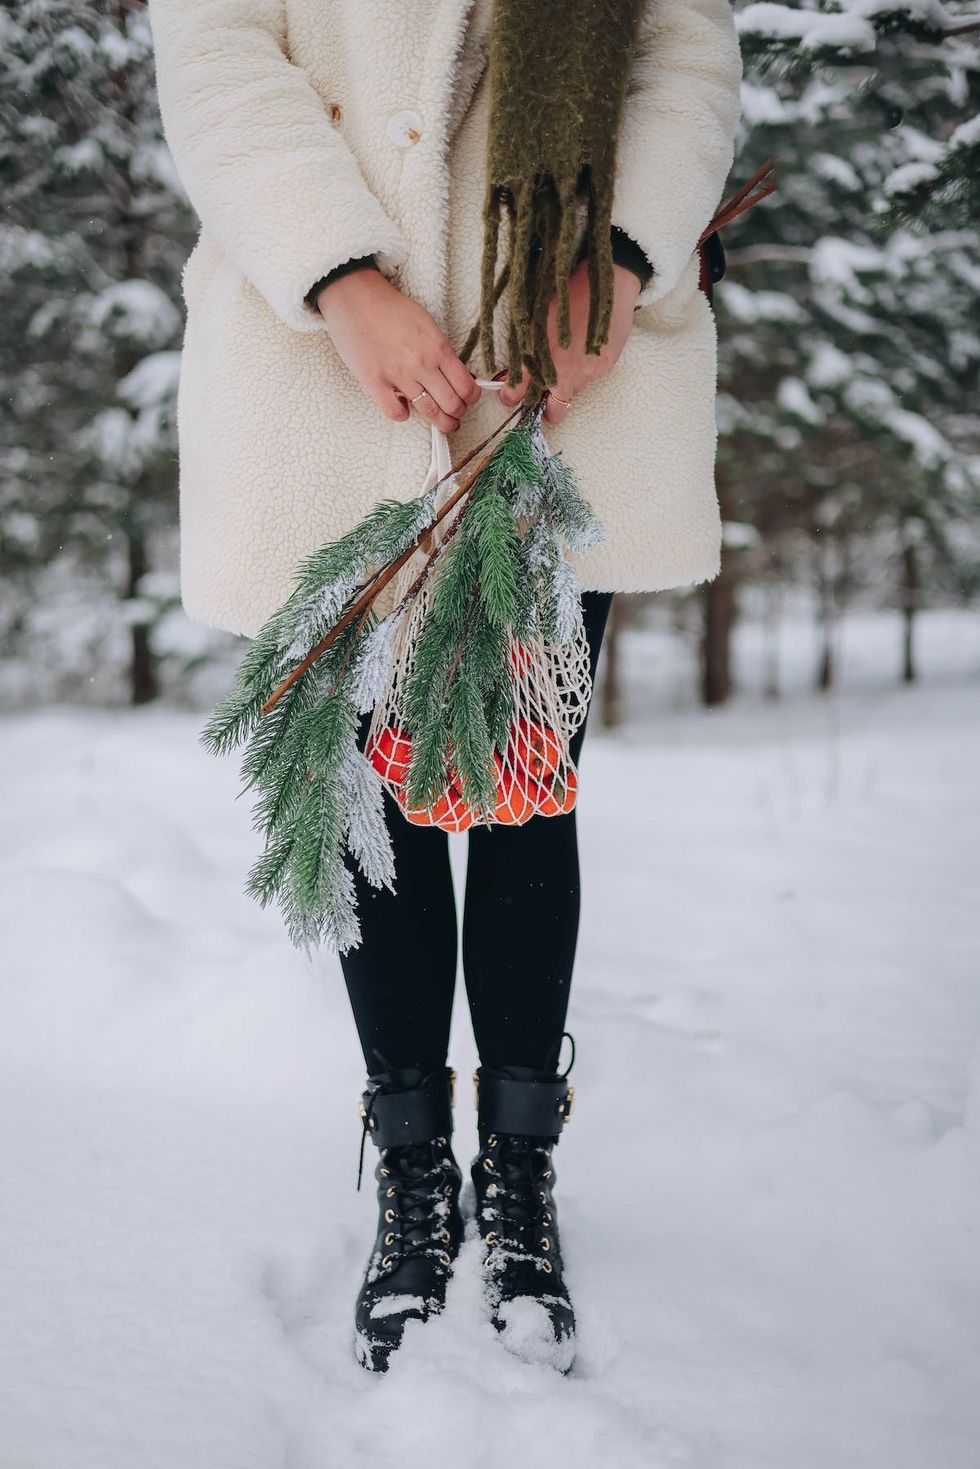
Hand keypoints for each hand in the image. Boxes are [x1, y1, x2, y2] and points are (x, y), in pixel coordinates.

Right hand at [315, 268, 480, 433]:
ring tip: (441, 422)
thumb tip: (454, 374)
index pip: (466, 386)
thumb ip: (440, 350)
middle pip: (452, 404)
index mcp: (438, 347)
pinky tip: (403, 408)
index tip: (468, 400)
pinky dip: (403, 415)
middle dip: (457, 414)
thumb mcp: (426, 323)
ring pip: (429, 412)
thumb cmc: (390, 309)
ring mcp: (398, 375)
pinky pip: (396, 412)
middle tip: (455, 415)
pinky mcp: (375, 382)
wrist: (355, 298)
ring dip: (439, 422)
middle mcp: (421, 363)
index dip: (471, 398)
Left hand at [498, 262, 641, 425]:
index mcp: (540, 357)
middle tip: (545, 395)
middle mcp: (564, 371)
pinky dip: (585, 368)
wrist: (606, 280)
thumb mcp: (536, 318)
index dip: (514, 398)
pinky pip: (590, 377)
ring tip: (569, 358)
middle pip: (554, 412)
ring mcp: (587, 372)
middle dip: (548, 408)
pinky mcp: (605, 366)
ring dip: (567, 384)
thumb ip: (523, 351)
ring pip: (573, 392)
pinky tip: (584, 347)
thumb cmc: (566, 292)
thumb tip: (510, 375)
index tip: (512, 395)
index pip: (521, 393)